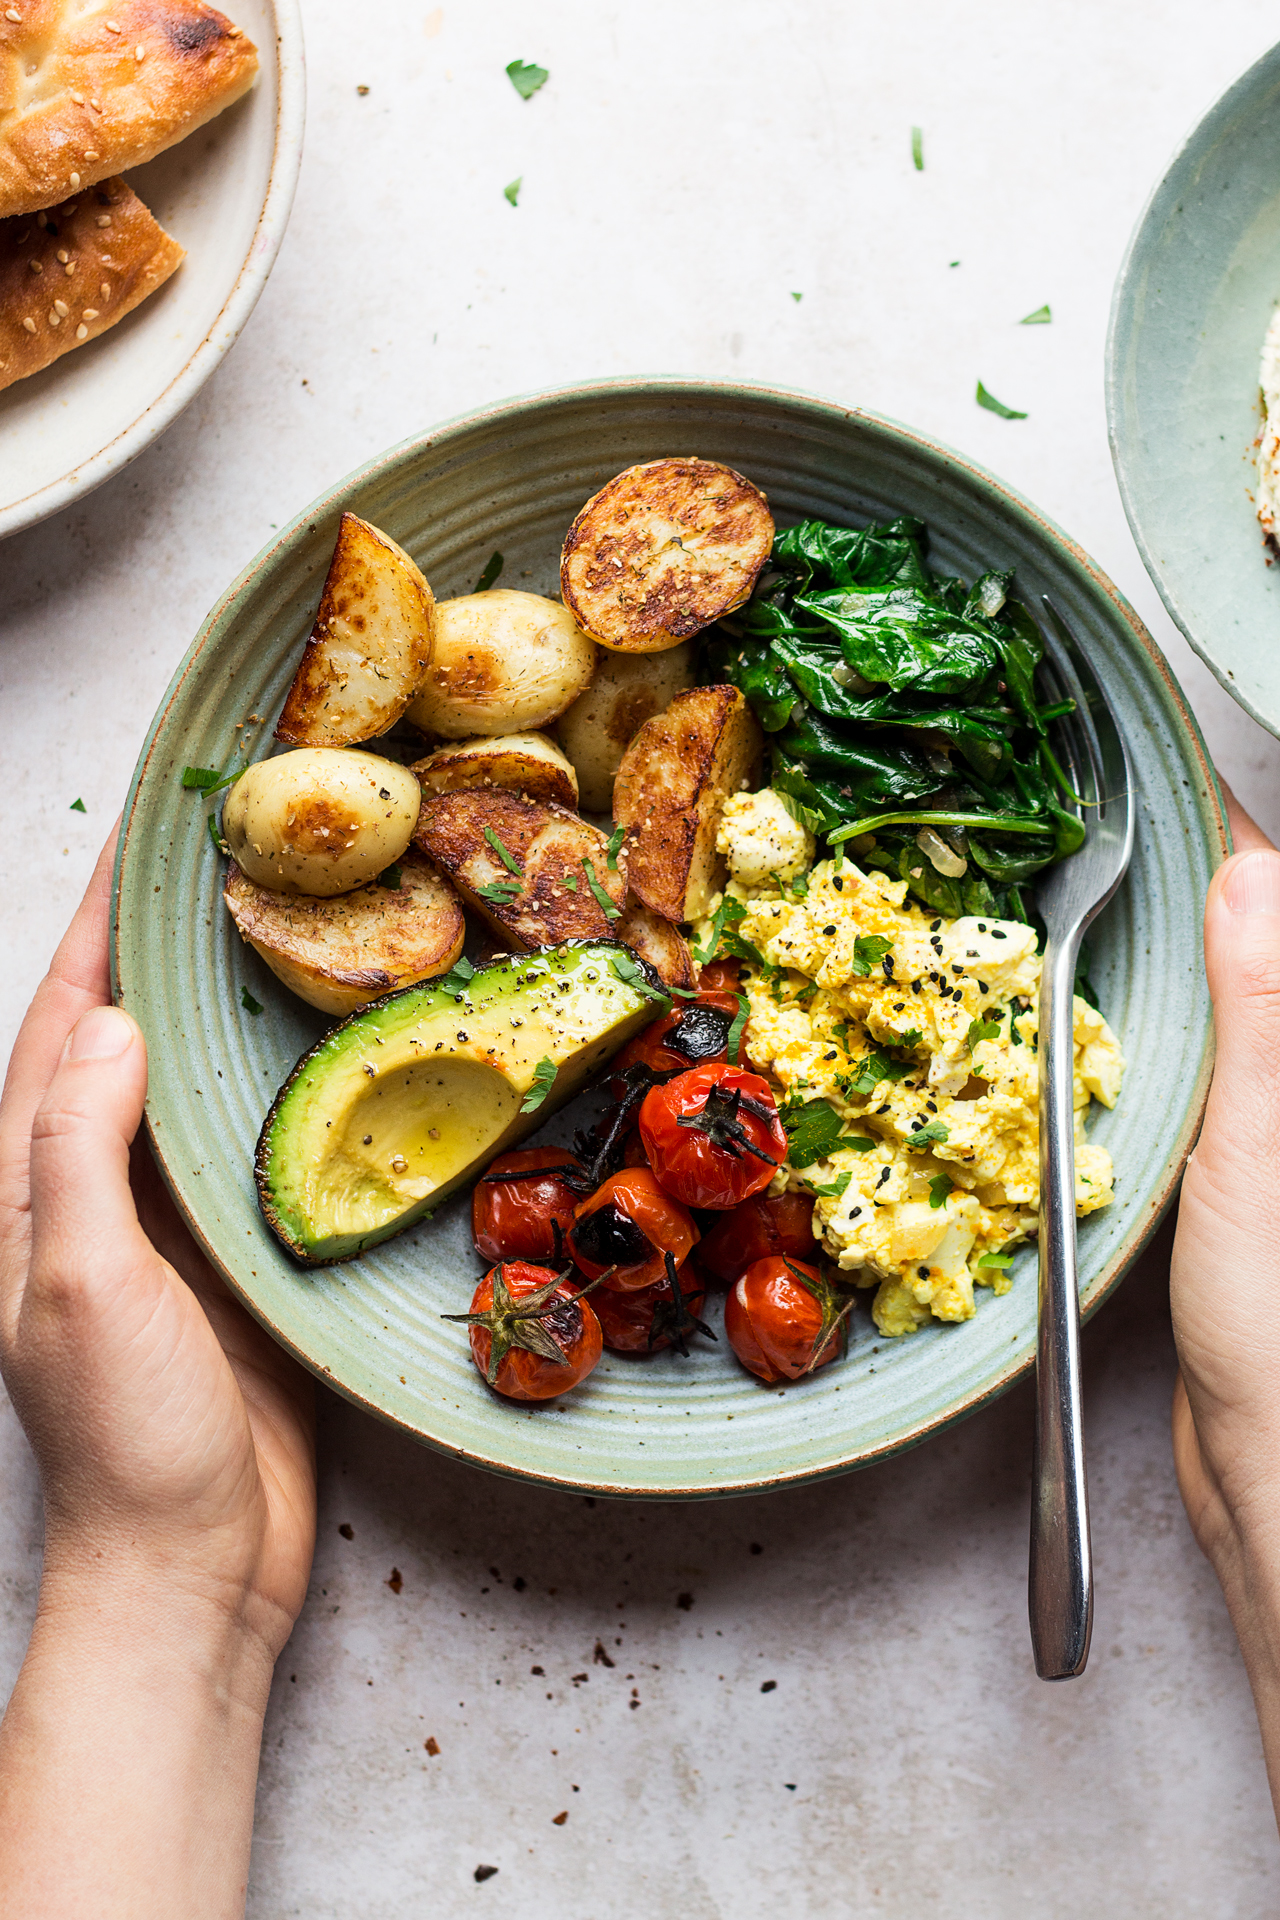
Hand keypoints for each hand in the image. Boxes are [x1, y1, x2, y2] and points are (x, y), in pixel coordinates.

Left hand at [0, 833, 315, 1915]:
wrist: (192, 1564)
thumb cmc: (124, 1438)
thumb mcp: (81, 1287)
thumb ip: (79, 1156)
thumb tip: (110, 1022)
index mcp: (33, 1185)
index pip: (62, 1021)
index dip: (95, 926)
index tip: (145, 837)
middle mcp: (97, 1187)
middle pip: (128, 1031)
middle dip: (168, 941)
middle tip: (243, 856)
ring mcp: (170, 1221)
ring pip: (200, 1079)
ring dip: (234, 1002)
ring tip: (300, 922)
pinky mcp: (237, 1256)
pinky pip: (261, 1143)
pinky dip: (290, 1084)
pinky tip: (343, 1049)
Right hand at [1170, 782, 1279, 1813]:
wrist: (1270, 1469)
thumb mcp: (1264, 1152)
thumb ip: (1264, 1014)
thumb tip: (1252, 871)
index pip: (1276, 921)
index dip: (1232, 846)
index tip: (1158, 785)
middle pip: (1247, 956)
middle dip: (1186, 889)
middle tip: (1097, 831)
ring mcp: (1264, 1131)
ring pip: (1210, 1012)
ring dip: (1155, 959)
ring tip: (1080, 899)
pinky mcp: (1227, 1175)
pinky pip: (1185, 1073)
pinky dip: (1140, 1034)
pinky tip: (1088, 1017)